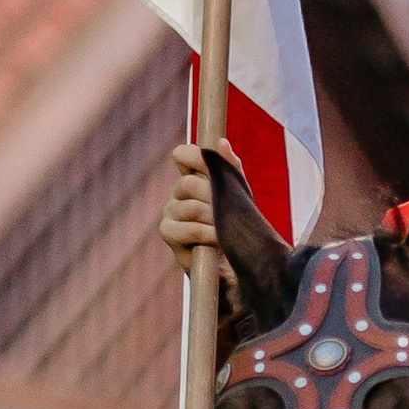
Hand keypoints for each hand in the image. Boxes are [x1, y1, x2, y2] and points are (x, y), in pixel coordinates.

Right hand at [160, 141, 236, 280]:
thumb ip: (231, 169)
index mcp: (193, 179)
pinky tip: (218, 241)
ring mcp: (170, 213)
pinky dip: (205, 234)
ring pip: (189, 207)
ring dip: (213, 219)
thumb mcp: (240, 196)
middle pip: (187, 183)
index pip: (183, 155)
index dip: (194, 155)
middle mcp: (178, 194)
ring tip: (225, 231)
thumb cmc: (238, 230)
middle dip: (212, 197)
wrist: (237, 266)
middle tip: (228, 212)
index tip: (211, 163)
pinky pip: (186, 228)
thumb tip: (221, 142)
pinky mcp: (169, 234)